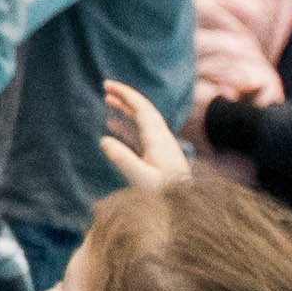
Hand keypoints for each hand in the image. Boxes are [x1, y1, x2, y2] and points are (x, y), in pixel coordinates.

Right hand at [92, 79, 200, 200]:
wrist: (188, 205)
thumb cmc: (165, 194)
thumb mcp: (143, 179)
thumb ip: (123, 160)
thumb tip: (103, 140)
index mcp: (157, 138)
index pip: (140, 108)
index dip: (124, 94)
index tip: (107, 85)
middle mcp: (161, 137)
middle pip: (143, 110)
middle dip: (124, 97)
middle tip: (105, 88)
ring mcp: (162, 145)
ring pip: (142, 120)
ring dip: (125, 109)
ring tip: (108, 101)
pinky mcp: (159, 155)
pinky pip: (141, 132)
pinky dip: (127, 124)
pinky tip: (114, 127)